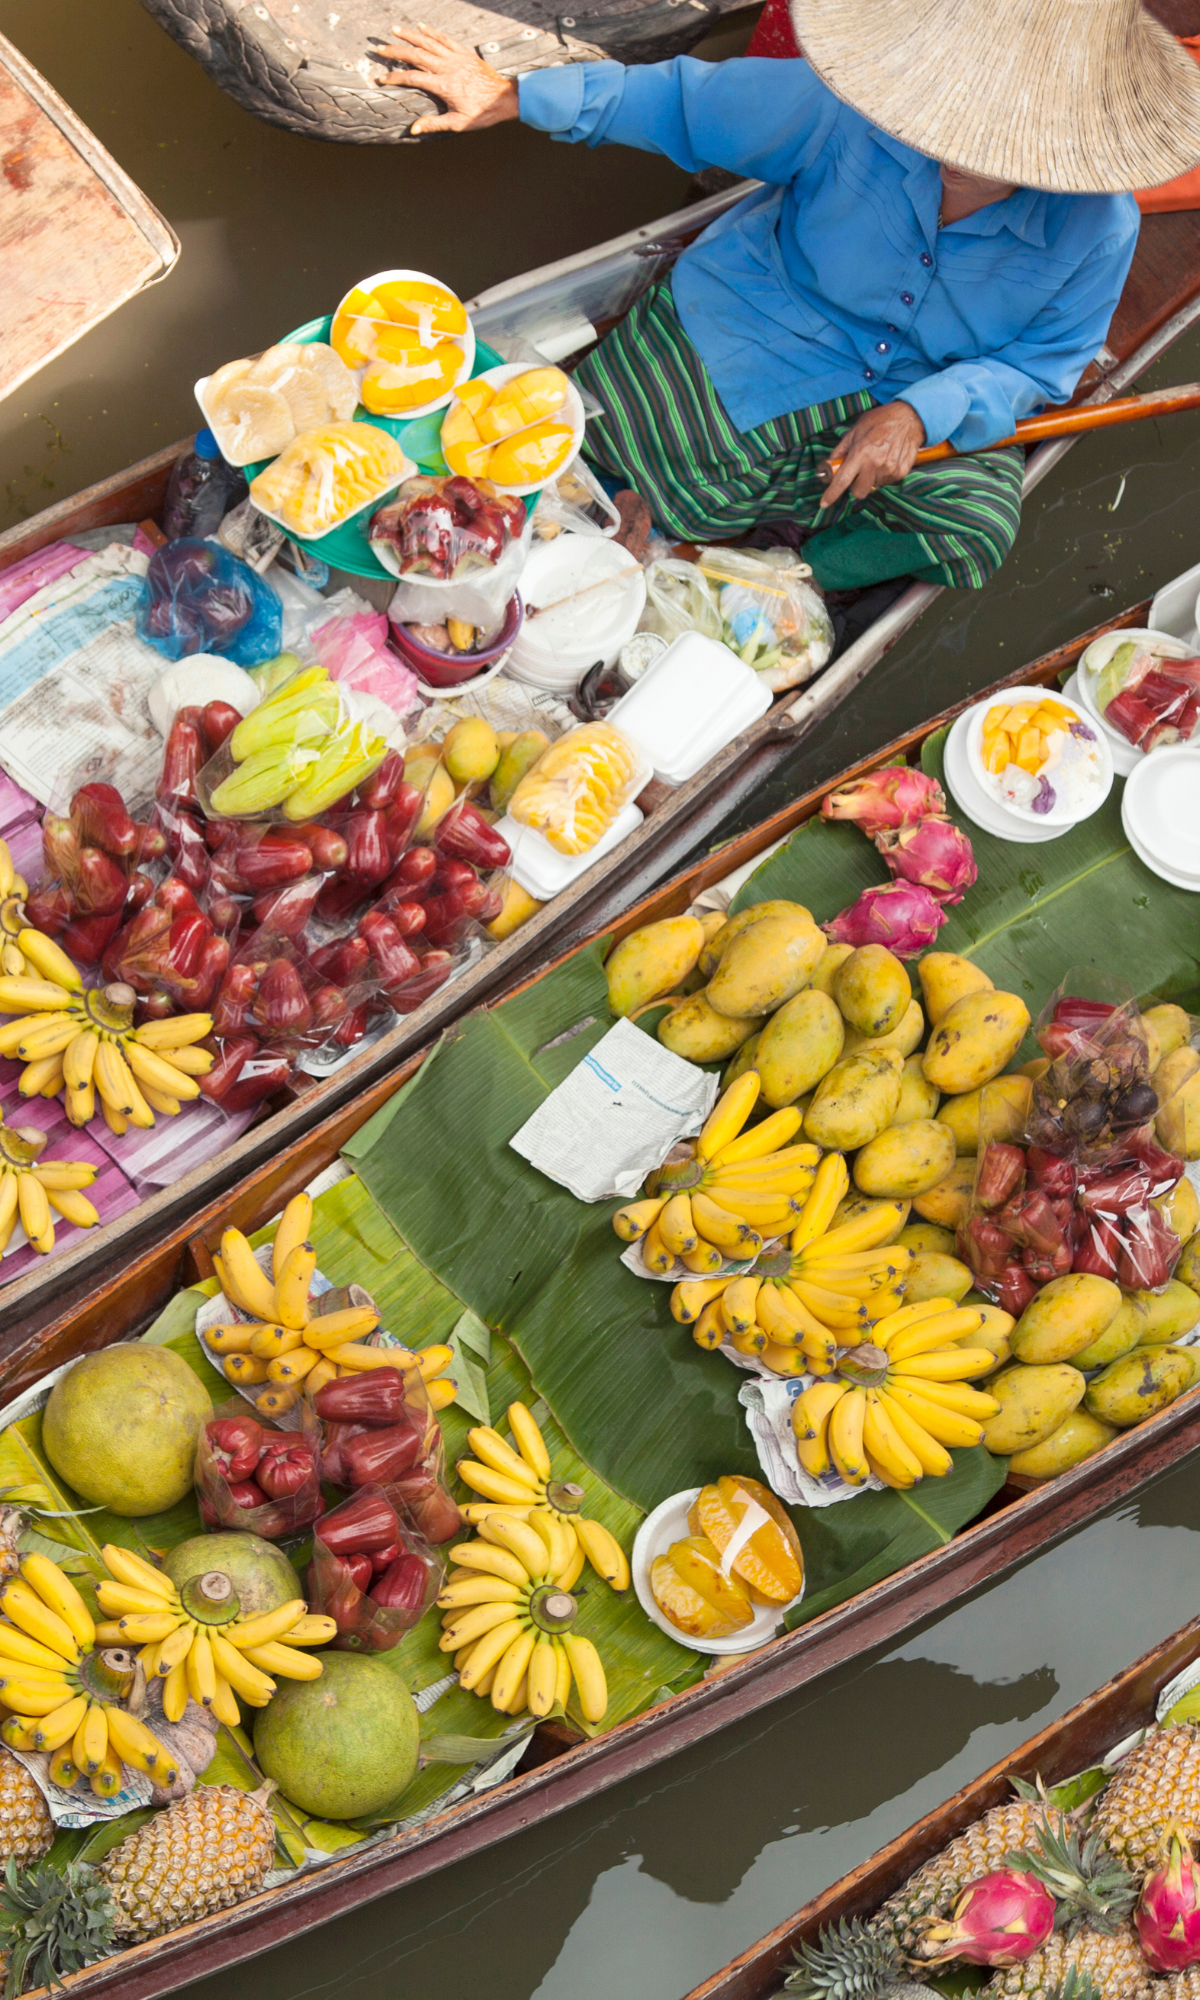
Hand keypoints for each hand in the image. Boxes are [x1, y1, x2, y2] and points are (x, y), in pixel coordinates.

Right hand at [375, 24, 518, 133]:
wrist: (504, 98)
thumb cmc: (482, 113)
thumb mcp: (458, 123)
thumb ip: (434, 124)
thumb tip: (414, 130)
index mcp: (444, 85)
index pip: (413, 78)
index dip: (396, 77)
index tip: (383, 78)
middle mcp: (447, 67)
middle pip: (416, 55)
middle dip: (396, 51)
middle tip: (380, 47)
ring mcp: (456, 58)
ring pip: (428, 42)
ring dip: (410, 36)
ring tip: (395, 30)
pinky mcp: (464, 53)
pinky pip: (445, 39)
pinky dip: (432, 32)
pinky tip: (421, 27)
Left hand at [818, 401, 925, 508]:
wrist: (908, 417)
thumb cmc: (879, 421)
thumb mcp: (855, 431)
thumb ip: (840, 451)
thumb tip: (828, 467)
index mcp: (861, 452)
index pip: (842, 480)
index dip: (831, 494)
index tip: (824, 503)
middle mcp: (875, 463)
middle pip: (859, 492)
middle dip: (856, 486)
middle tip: (858, 473)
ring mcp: (890, 469)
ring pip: (873, 487)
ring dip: (871, 478)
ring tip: (877, 460)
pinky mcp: (901, 472)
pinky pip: (886, 482)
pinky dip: (884, 475)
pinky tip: (887, 460)